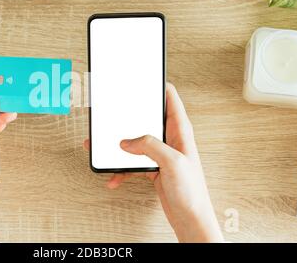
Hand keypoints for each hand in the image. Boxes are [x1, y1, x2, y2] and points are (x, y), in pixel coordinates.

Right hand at [84, 83, 223, 242]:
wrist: (190, 217)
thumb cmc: (192, 191)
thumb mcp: (172, 162)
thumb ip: (149, 146)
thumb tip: (127, 140)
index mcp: (179, 130)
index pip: (170, 97)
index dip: (156, 85)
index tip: (141, 78)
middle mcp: (169, 138)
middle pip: (146, 117)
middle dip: (129, 115)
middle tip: (115, 111)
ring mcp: (160, 152)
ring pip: (135, 140)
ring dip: (120, 144)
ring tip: (104, 146)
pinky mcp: (152, 166)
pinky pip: (132, 161)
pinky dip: (122, 168)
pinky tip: (115, 177)